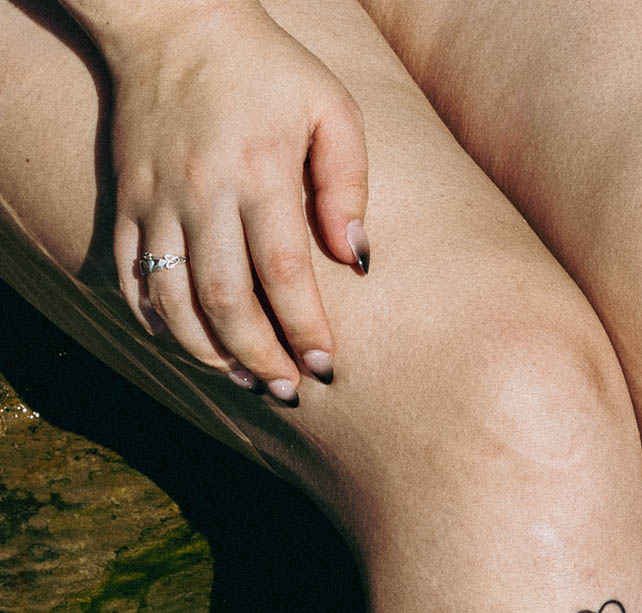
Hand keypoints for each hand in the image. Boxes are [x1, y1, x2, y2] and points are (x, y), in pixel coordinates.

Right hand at [98, 0, 367, 402]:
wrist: (174, 22)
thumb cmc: (270, 70)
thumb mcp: (333, 109)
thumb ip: (348, 185)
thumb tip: (357, 260)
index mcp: (260, 173)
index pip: (283, 274)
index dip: (303, 329)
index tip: (325, 367)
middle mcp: (203, 193)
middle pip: (225, 300)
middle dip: (259, 357)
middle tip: (287, 390)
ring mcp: (157, 199)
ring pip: (173, 298)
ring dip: (208, 350)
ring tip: (243, 378)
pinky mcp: (127, 199)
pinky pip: (131, 275)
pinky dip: (155, 320)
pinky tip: (187, 343)